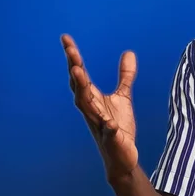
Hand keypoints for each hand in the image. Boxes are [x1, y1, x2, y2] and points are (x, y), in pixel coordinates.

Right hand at [62, 34, 138, 181]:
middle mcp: (91, 110)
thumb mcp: (123, 97)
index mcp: (92, 99)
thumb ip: (125, 76)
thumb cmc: (118, 126)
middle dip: (74, 69)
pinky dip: (109, 128)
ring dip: (82, 90)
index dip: (73, 57)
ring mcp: (100, 125)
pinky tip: (111, 125)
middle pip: (79, 87)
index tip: (65, 39)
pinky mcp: (112, 140)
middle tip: (70, 51)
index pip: (80, 75)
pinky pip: (109, 133)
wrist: (121, 156)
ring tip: (78, 72)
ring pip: (87, 107)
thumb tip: (128, 52)